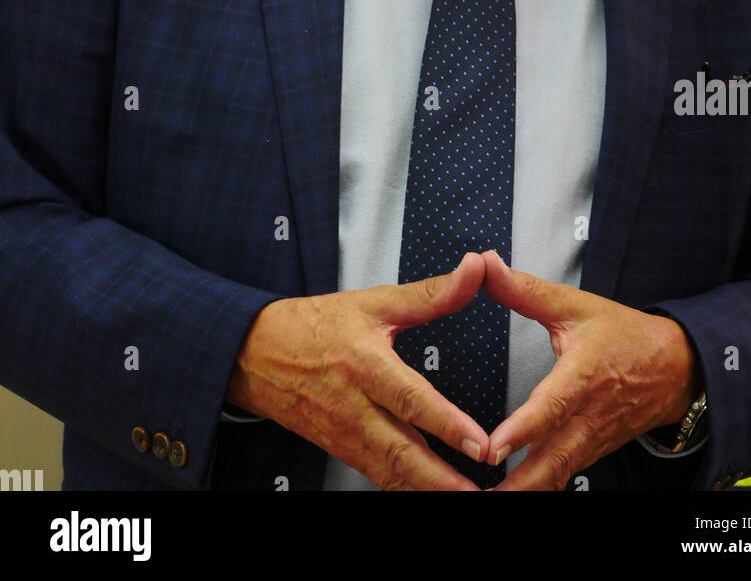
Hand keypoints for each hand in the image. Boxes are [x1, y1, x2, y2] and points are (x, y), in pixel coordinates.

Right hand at [225, 252, 489, 490]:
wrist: (254, 353)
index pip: (410, 400)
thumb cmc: (315, 324)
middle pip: (402, 453)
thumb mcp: (373, 302)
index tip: (478, 444)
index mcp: (364, 365)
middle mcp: (354, 407)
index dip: (446, 424)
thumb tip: (473, 269)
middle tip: (479, 492)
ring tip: (464, 497)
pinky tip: (431, 492)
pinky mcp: (341, 450)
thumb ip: (430, 293)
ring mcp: (345, 434)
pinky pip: (378, 475)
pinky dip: (405, 488)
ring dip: (428, 489)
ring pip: (391, 473)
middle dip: (442, 479)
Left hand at [480, 251, 700, 490]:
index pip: (551, 407)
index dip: (522, 430)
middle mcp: (589, 416)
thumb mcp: (576, 305)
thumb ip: (525, 290)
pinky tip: (514, 496)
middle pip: (554, 460)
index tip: (493, 449)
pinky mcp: (592, 453)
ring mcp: (592, 440)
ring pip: (559, 475)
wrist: (676, 368)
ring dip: (528, 491)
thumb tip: (485, 264)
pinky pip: (564, 476)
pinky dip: (540, 489)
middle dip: (520, 484)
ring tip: (491, 504)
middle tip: (485, 498)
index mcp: (583, 376)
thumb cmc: (623, 335)